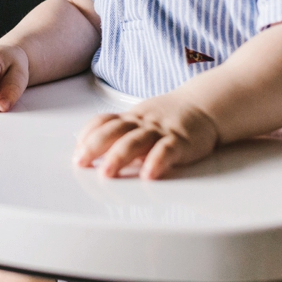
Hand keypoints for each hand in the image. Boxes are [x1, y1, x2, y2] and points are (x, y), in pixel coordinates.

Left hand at [74, 92, 218, 178]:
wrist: (205, 106)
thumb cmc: (170, 117)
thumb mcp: (141, 119)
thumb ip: (121, 132)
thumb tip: (91, 148)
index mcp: (131, 117)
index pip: (104, 121)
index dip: (88, 135)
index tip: (76, 151)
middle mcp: (142, 122)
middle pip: (114, 131)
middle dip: (94, 146)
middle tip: (81, 162)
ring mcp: (161, 130)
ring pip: (136, 141)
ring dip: (118, 156)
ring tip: (106, 173)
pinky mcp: (181, 141)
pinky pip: (167, 150)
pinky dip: (156, 162)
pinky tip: (148, 175)